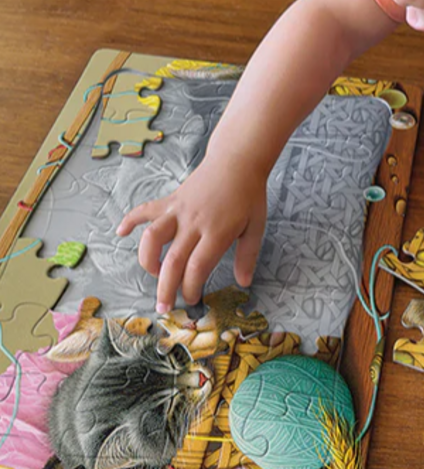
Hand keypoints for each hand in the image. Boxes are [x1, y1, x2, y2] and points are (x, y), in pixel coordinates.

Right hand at [116, 152, 267, 312]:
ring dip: (147, 259)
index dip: (191, 288)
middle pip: (173, 260)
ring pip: (152, 236)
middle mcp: (194, 223)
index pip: (197, 268)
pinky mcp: (170, 200)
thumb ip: (248, 256)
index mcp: (217, 232)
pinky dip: (130, 220)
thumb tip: (244, 283)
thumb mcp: (256, 226)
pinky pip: (145, 210)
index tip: (191, 300)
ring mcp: (179, 210)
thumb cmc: (249, 195)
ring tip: (153, 273)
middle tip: (163, 307)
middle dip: (165, 287)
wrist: (237, 161)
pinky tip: (121, 232)